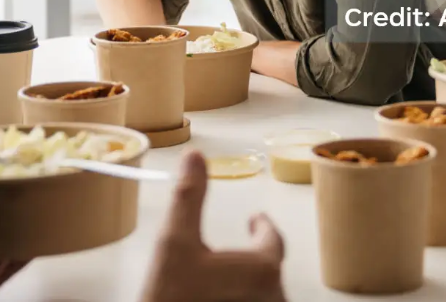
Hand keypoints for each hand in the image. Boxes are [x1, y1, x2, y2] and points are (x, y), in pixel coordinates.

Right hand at [140, 151, 286, 301]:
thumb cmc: (171, 299)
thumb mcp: (174, 241)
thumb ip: (188, 196)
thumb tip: (196, 158)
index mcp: (262, 267)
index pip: (272, 239)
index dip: (262, 227)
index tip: (256, 220)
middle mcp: (273, 296)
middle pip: (269, 269)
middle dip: (254, 256)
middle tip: (238, 249)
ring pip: (266, 294)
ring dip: (252, 284)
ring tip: (228, 279)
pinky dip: (246, 300)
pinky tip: (223, 299)